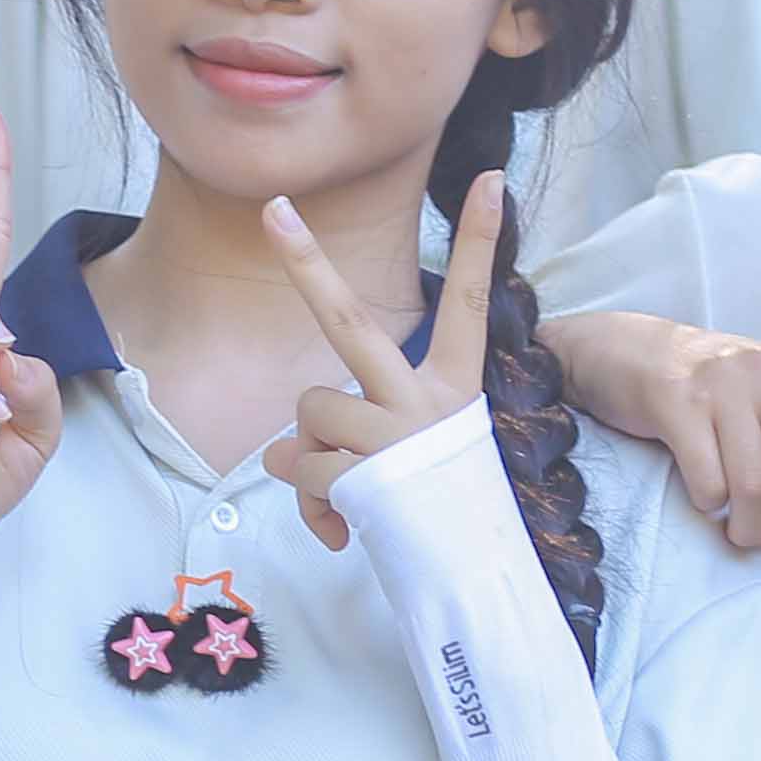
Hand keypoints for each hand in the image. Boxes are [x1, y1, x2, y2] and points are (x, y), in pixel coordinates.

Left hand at [260, 178, 503, 547]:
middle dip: (306, 263)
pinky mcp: (366, 477)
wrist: (471, 581)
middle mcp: (425, 400)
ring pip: (311, 413)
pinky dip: (313, 504)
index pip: (469, 300)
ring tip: (353, 491)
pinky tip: (346, 529)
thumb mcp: (413, 453)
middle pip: (351, 322)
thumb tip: (283, 454)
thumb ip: (351, 432)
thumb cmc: (444, 510)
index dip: (479, 240)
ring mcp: (394, 436)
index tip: (487, 179)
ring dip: (314, 457)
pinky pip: (304, 471)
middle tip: (273, 209)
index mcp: (453, 385)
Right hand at [547, 308, 760, 561]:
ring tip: (737, 526)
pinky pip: (705, 482)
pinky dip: (705, 506)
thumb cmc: (710, 402)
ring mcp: (724, 386)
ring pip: (751, 486)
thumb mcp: (756, 432)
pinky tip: (698, 493)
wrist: (626, 351)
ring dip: (746, 526)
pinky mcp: (678, 400)